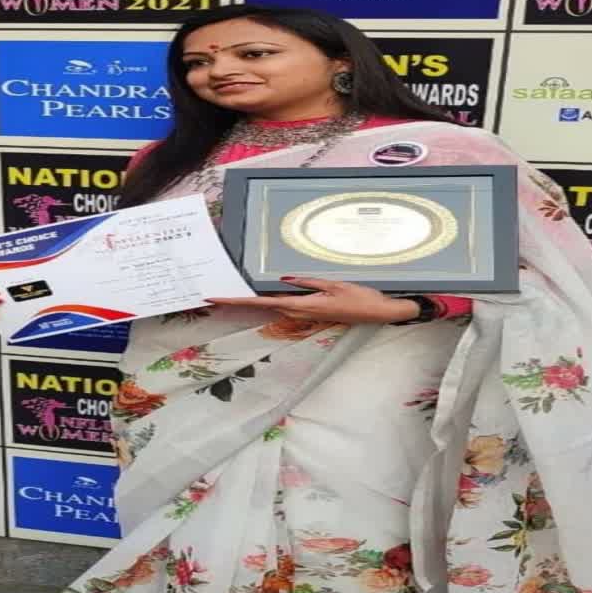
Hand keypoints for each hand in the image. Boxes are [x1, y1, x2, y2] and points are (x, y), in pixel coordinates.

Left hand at [205, 277, 419, 324]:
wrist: (380, 312)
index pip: (262, 303)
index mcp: (302, 305)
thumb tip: (284, 279)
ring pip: (272, 305)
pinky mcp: (311, 311)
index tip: (215, 298)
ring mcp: (305, 313)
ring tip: (227, 294)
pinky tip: (259, 294)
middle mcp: (299, 311)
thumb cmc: (360, 297)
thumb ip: (308, 283)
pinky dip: (268, 300)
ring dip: (250, 301)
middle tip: (211, 295)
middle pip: (261, 306)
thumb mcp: (334, 284)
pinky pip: (285, 304)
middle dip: (237, 301)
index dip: (236, 301)